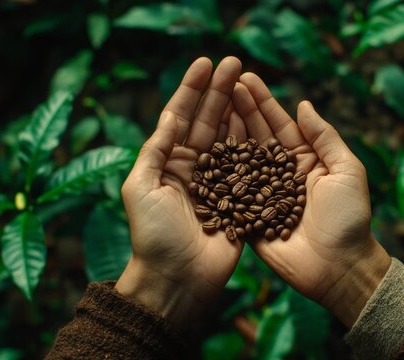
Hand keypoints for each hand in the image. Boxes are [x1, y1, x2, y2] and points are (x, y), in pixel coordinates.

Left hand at [115, 57, 243, 327]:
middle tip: (235, 62)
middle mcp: (192, 167)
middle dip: (220, 91)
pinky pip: (248, 165)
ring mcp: (218, 182)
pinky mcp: (239, 198)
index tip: (205, 62)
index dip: (192, 89)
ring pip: (230, 137)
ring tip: (249, 81)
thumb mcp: (140, 187)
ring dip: (238, 109)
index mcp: (167, 162)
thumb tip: (171, 114)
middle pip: (208, 121)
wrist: (177, 279)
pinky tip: (262, 120)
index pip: (180, 117)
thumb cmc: (153, 235)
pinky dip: (254, 142)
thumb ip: (155, 149)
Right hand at [232, 73, 391, 326]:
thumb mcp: (347, 170)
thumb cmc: (349, 218)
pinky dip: (218, 173)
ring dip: (226, 134)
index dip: (263, 102)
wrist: (339, 267)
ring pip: (241, 160)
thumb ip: (325, 137)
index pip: (280, 125)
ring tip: (210, 107)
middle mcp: (280, 174)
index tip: (246, 78)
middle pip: (256, 137)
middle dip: (240, 110)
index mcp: (305, 160)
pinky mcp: (248, 217)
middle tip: (222, 83)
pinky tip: (203, 151)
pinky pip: (231, 192)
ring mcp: (262, 195)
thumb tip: (304, 104)